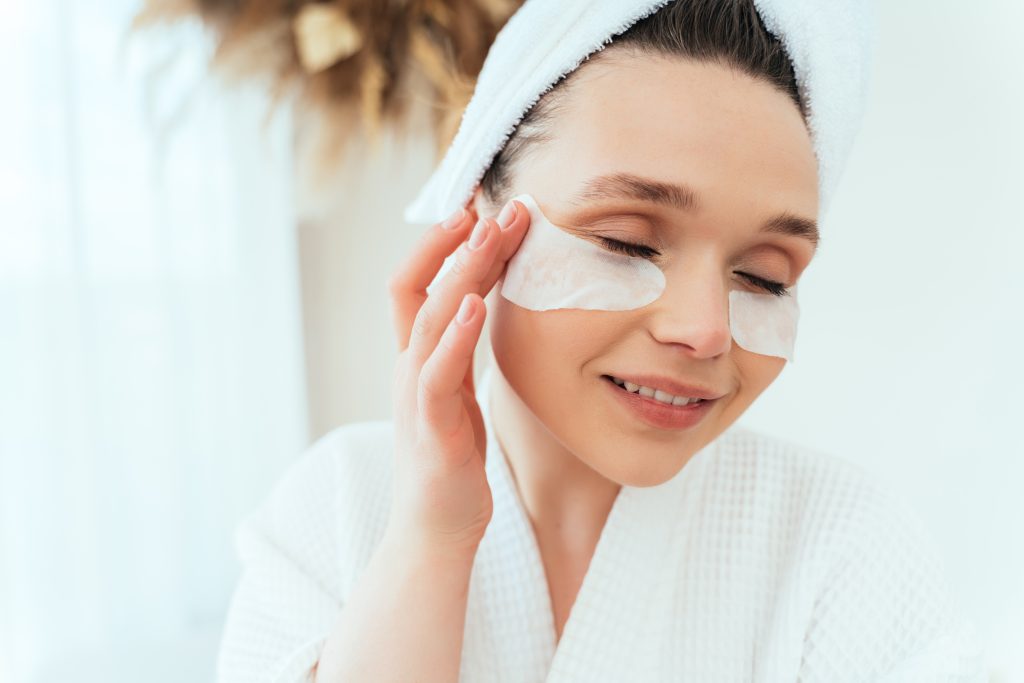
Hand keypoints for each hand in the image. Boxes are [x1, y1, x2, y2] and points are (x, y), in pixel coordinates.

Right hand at [386, 197, 528, 552]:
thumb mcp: (456, 392)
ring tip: (488, 233)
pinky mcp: (431, 431)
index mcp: (416, 358)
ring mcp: (415, 398)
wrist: (437, 529)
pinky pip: (438, 375)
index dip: (440, 243)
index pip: (415, 284)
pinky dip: (455, 336)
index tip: (480, 207)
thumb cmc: (451, 459)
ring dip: (460, 273)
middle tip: (494, 204)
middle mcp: (408, 369)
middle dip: (455, 243)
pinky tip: (475, 305)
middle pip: (419, 288)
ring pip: (429, 320)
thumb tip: (483, 304)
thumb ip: (461, 349)